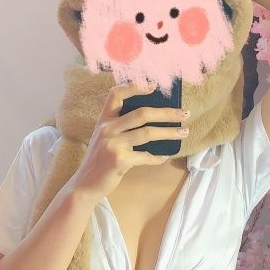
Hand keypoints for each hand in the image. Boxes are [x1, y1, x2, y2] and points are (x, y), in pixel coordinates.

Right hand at [70, 79, 189, 202]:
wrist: (85, 184)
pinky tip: (164, 157)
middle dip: (166, 113)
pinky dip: (158, 157)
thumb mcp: (105, 138)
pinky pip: (145, 156)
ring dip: (169, 132)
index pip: (116, 94)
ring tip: (184, 132)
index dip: (134, 86)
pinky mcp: (119, 160)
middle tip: (184, 113)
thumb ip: (121, 127)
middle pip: (141, 113)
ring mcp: (112, 144)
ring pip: (147, 133)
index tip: (154, 85)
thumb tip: (154, 119)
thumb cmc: (100, 160)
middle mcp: (107, 129)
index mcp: (103, 120)